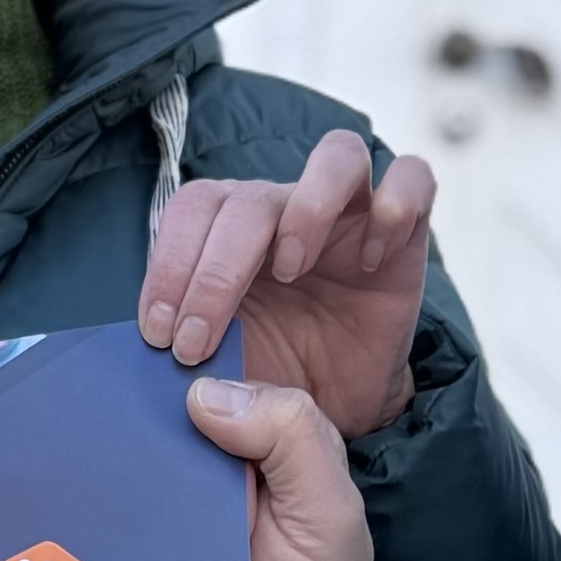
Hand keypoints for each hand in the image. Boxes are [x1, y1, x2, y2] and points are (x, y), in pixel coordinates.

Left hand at [139, 130, 436, 443]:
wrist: (335, 407)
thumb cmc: (270, 377)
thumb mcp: (216, 369)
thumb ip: (187, 347)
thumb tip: (148, 353)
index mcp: (230, 231)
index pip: (192, 209)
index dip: (168, 264)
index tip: (158, 333)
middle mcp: (286, 209)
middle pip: (249, 197)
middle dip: (213, 273)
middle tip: (198, 342)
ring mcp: (350, 213)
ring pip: (337, 154)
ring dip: (308, 208)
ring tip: (291, 270)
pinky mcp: (404, 232)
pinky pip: (413, 178)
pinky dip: (395, 206)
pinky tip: (368, 262)